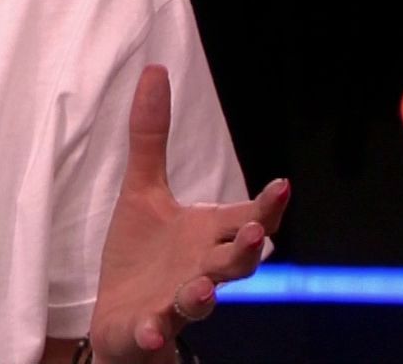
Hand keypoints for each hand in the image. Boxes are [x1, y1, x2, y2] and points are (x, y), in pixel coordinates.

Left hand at [87, 64, 289, 363]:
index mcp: (207, 237)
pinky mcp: (147, 330)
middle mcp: (201, 271)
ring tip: (200, 289)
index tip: (282, 185)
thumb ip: (151, 136)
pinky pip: (155, 334)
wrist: (120, 318)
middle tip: (253, 236)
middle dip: (245, 251)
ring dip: (202, 296)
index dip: (266, 207)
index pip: (246, 220)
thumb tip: (155, 69)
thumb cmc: (143, 256)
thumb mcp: (143, 191)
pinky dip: (155, 334)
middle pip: (234, 264)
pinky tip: (153, 330)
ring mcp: (176, 304)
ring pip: (199, 302)